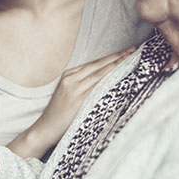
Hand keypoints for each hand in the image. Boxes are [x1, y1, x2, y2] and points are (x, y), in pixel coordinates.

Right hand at [8, 47, 135, 157]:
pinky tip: (120, 74)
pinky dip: (109, 78)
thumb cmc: (60, 115)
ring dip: (116, 64)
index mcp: (69, 75)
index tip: (126, 51)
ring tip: (131, 58)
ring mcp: (74, 88)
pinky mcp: (77, 99)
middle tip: (133, 49)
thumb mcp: (70, 95)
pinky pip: (97, 86)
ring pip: (100, 73)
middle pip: (99, 65)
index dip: (112, 56)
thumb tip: (106, 82)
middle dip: (117, 56)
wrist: (45, 129)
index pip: (95, 63)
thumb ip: (84, 86)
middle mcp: (71, 79)